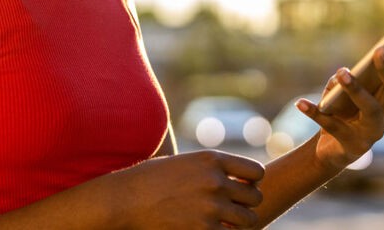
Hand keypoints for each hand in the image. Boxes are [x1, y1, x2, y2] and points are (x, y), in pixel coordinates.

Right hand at [113, 150, 264, 228]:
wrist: (126, 200)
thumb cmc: (151, 179)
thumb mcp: (184, 162)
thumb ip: (210, 167)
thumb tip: (232, 177)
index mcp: (212, 160)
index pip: (256, 172)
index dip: (251, 182)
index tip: (239, 188)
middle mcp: (215, 181)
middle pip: (255, 197)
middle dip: (246, 204)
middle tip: (231, 208)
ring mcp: (211, 207)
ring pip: (248, 219)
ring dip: (238, 222)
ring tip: (222, 221)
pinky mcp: (203, 229)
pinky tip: (209, 228)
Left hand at [297, 32, 383, 170]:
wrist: (334, 149)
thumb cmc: (345, 111)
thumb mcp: (345, 90)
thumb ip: (347, 78)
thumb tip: (343, 74)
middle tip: (380, 49)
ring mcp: (372, 132)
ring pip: (369, 109)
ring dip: (356, 89)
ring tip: (341, 72)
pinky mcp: (351, 144)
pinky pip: (331, 125)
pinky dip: (314, 113)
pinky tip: (300, 103)